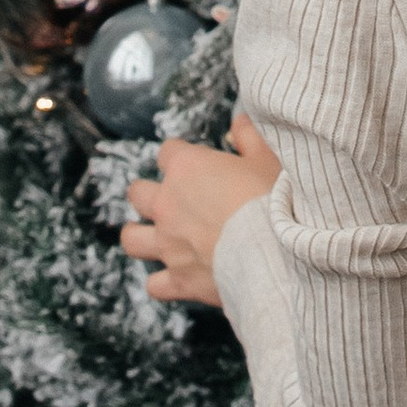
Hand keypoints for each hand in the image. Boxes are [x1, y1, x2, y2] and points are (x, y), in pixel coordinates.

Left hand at [121, 113, 282, 308]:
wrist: (275, 254)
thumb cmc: (272, 201)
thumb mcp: (267, 158)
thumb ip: (249, 136)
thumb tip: (239, 121)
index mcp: (187, 168)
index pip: (168, 152)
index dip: (181, 156)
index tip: (197, 163)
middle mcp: (168, 204)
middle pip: (137, 192)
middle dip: (148, 194)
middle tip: (170, 199)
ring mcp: (168, 245)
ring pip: (131, 239)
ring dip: (139, 236)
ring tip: (155, 236)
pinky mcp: (178, 280)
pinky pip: (155, 285)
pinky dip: (162, 282)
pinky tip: (175, 278)